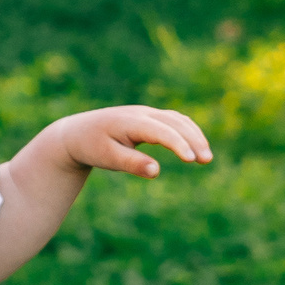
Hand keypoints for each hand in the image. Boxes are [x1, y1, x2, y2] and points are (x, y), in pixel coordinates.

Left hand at [51, 105, 212, 178]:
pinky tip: (196, 146)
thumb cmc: (92, 147)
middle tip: (207, 160)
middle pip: (175, 122)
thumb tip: (156, 171)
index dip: (178, 144)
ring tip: (205, 158)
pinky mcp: (149, 117)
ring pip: (178, 120)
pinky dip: (188, 131)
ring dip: (194, 135)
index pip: (161, 131)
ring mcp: (146, 113)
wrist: (78, 133)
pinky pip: (174, 121)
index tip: (191, 160)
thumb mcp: (108, 158)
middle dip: (194, 139)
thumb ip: (132, 164)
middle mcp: (141, 113)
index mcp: (130, 121)